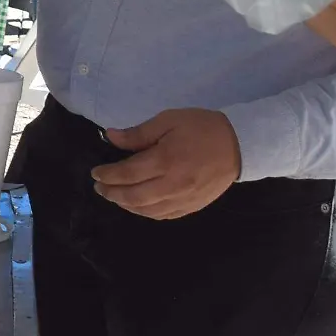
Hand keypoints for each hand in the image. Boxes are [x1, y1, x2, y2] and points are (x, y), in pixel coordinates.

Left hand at [92, 108, 240, 218]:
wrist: (240, 144)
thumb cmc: (201, 128)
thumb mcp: (168, 120)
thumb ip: (138, 133)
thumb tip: (110, 137)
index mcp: (166, 160)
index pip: (128, 173)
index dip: (108, 175)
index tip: (95, 172)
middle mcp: (173, 184)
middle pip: (134, 196)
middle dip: (112, 193)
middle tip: (99, 187)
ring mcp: (184, 199)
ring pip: (148, 210)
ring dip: (126, 205)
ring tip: (115, 196)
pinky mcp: (193, 206)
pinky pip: (165, 216)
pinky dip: (146, 213)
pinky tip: (138, 206)